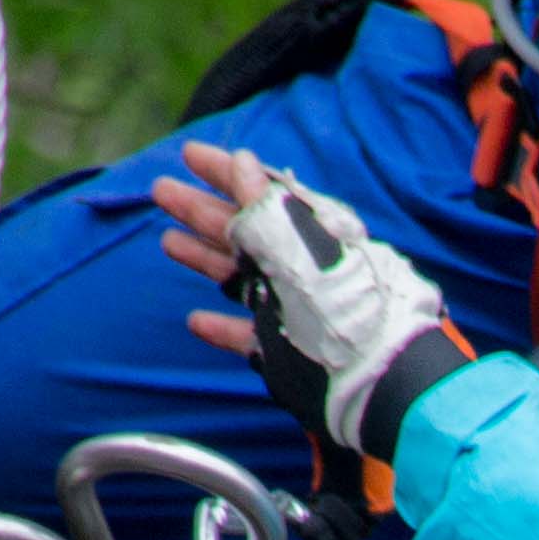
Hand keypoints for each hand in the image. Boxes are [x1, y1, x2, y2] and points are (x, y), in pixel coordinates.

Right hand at [149, 140, 462, 459]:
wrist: (377, 384)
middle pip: (245, 233)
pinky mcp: (290, 352)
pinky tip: (196, 320)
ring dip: (205, 258)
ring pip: (243, 277)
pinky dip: (223, 327)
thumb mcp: (298, 255)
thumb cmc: (342, 314)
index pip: (262, 195)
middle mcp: (300, 270)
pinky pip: (249, 335)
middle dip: (202, 210)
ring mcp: (294, 310)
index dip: (226, 172)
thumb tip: (243, 162)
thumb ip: (267, 213)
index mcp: (309, 239)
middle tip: (161, 192)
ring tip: (168, 243)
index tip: (189, 155)